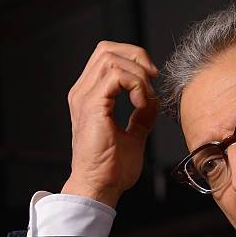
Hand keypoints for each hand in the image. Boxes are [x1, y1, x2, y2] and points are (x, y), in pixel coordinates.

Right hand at [61, 41, 158, 207]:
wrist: (100, 186)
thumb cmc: (111, 168)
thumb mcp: (134, 135)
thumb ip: (142, 115)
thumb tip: (153, 100)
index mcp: (89, 97)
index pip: (106, 56)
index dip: (132, 59)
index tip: (151, 79)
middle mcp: (82, 93)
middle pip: (107, 49)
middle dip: (136, 57)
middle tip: (153, 79)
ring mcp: (84, 97)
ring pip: (112, 59)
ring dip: (138, 74)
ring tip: (146, 99)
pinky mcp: (92, 105)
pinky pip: (117, 76)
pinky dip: (136, 84)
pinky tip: (142, 103)